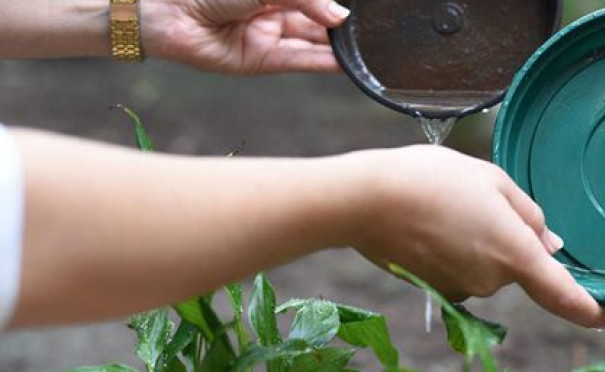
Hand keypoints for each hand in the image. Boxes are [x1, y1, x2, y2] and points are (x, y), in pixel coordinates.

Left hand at [141, 0, 349, 73]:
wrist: (168, 12)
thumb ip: (305, 0)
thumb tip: (340, 17)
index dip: (333, 5)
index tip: (359, 12)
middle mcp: (272, 11)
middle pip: (315, 20)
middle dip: (339, 27)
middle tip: (366, 31)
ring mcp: (268, 36)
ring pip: (311, 42)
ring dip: (336, 47)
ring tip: (362, 49)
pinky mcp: (262, 60)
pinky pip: (299, 61)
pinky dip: (322, 62)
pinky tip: (343, 62)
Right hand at [349, 146, 604, 328]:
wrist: (365, 201)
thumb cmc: (432, 180)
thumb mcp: (493, 181)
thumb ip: (530, 215)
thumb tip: (550, 243)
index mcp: (514, 254)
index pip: (563, 294)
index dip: (591, 310)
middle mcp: (490, 282)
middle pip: (516, 268)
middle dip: (507, 241)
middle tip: (476, 201)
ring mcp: (460, 290)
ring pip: (486, 268)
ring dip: (477, 243)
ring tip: (446, 207)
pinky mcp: (435, 290)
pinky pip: (460, 272)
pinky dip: (454, 253)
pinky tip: (430, 225)